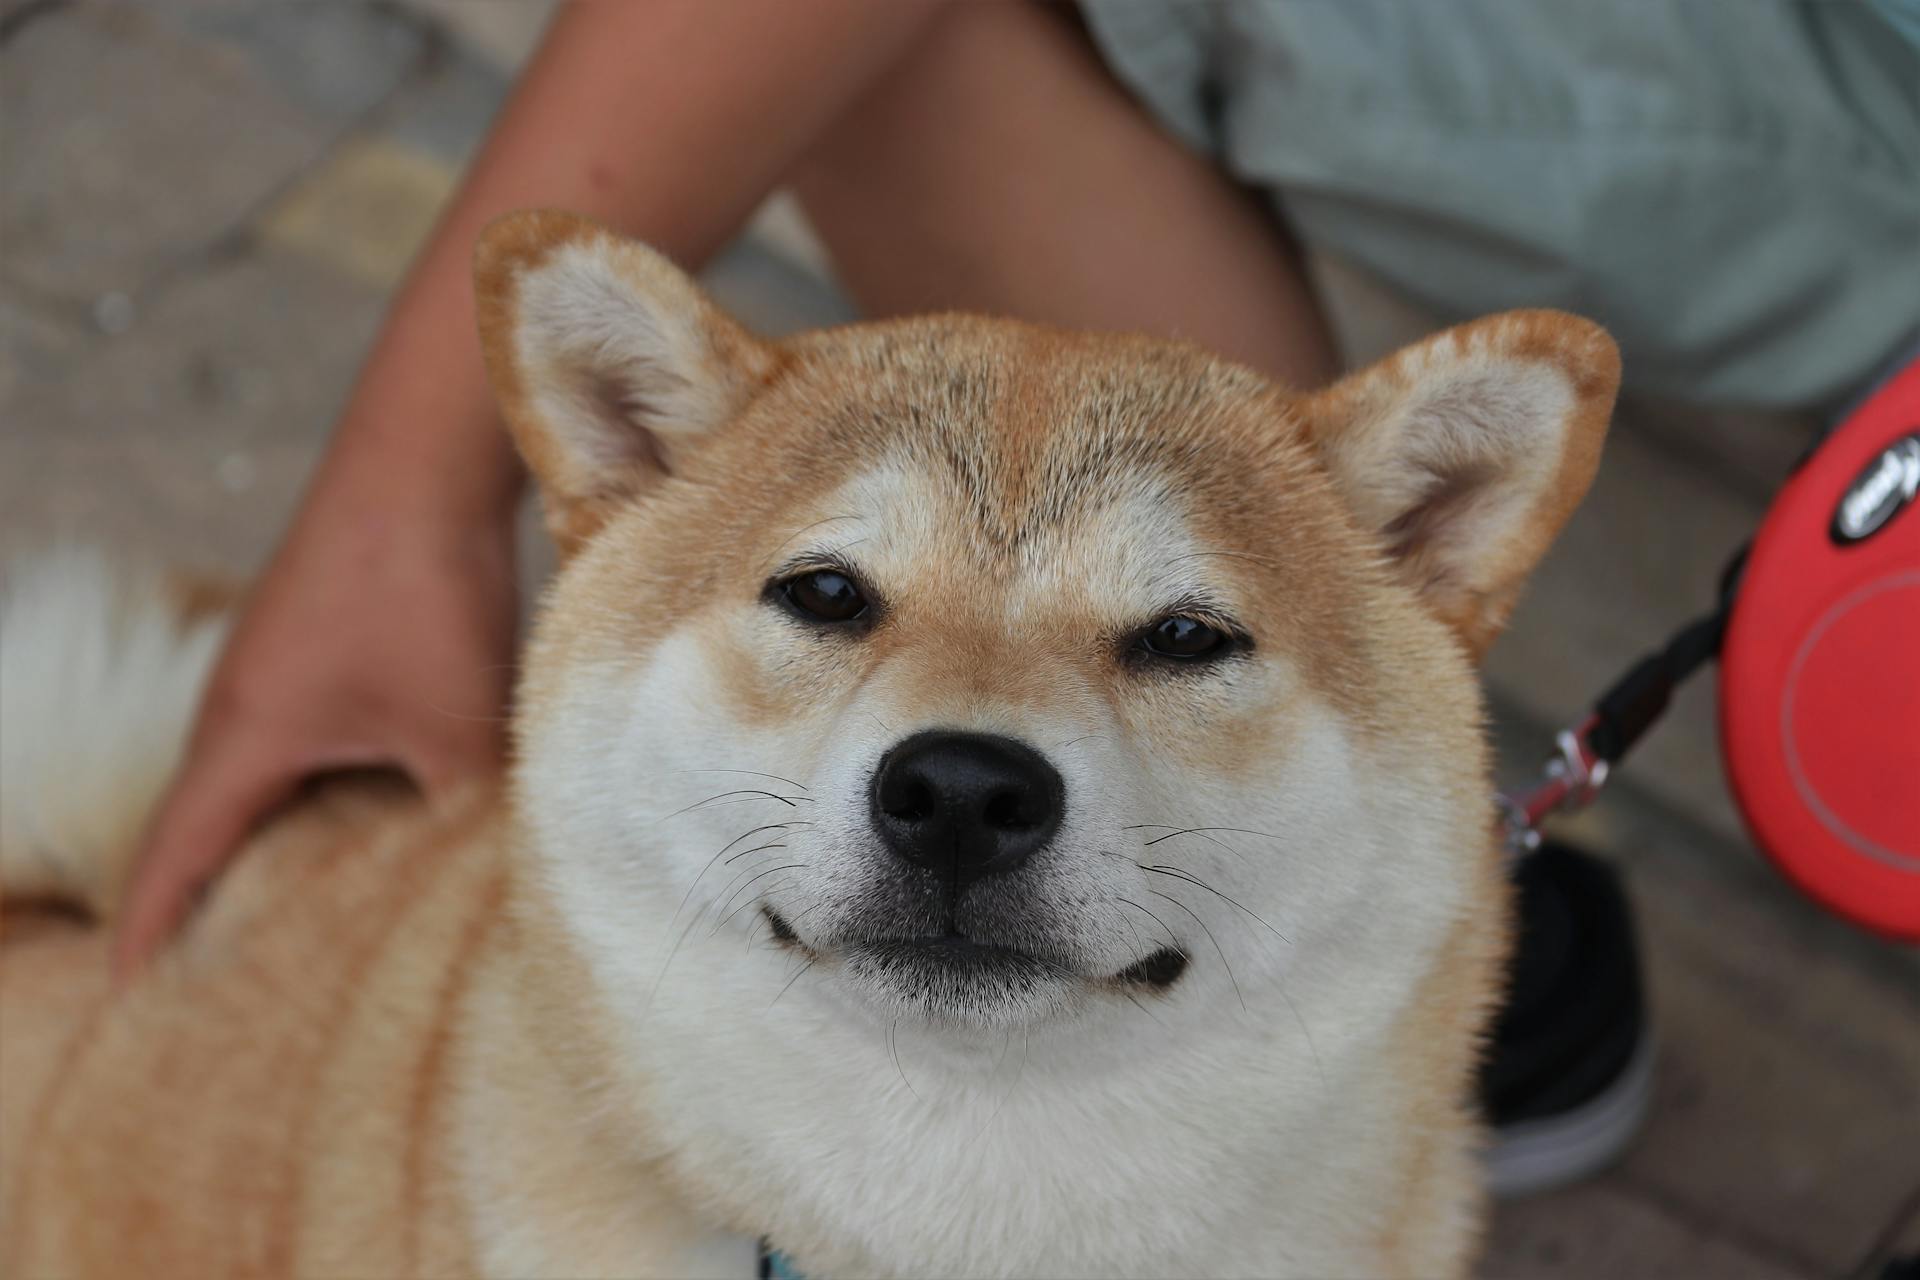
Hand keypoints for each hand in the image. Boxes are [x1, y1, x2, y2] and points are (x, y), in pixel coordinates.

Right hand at [111, 480, 517, 978]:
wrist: (426, 457)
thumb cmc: (423, 589)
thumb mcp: (455, 729)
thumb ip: (471, 819)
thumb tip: (512, 890)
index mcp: (242, 741)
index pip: (177, 860)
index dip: (155, 935)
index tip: (132, 1005)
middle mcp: (240, 709)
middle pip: (204, 828)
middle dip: (203, 905)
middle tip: (211, 986)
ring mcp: (279, 671)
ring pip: (258, 785)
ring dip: (261, 846)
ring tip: (282, 918)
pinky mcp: (323, 645)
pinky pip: (299, 742)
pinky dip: (312, 794)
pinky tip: (362, 818)